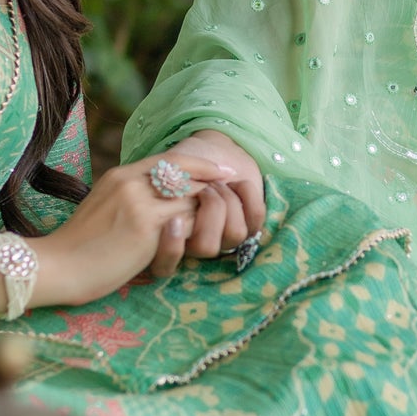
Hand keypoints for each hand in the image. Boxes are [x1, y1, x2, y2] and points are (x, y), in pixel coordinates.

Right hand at [35, 151, 239, 306]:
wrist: (58, 267)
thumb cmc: (80, 247)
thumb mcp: (104, 210)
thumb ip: (131, 199)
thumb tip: (163, 203)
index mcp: (120, 175)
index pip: (171, 159)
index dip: (200, 165)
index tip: (223, 172)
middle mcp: (130, 181)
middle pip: (186, 172)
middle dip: (213, 183)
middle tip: (235, 191)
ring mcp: (139, 202)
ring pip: (191, 196)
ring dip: (208, 209)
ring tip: (223, 219)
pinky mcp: (146, 226)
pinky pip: (186, 220)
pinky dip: (199, 228)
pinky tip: (204, 240)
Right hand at [167, 132, 265, 256]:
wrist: (213, 150)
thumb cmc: (183, 163)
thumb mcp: (165, 173)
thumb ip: (161, 194)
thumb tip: (172, 214)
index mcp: (170, 239)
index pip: (166, 265)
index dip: (172, 250)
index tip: (173, 221)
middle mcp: (198, 245)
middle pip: (206, 247)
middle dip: (210, 207)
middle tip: (204, 186)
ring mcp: (225, 239)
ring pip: (235, 234)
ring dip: (228, 199)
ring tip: (218, 184)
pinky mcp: (250, 227)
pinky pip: (255, 219)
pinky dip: (247, 193)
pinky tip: (236, 183)